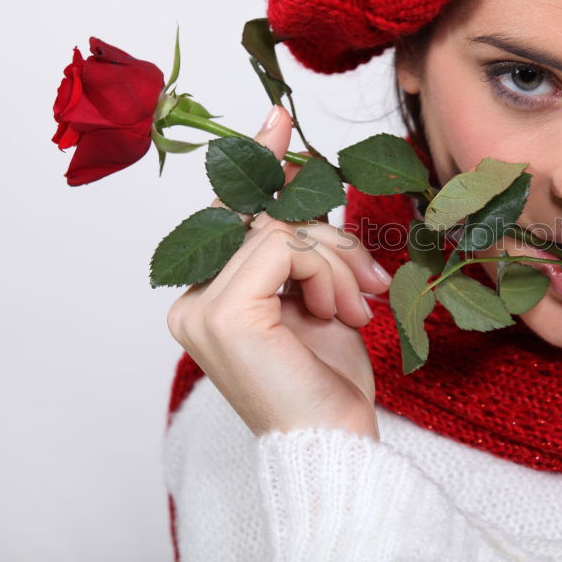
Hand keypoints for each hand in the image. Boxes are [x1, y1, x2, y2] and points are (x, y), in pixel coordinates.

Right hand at [166, 106, 391, 437]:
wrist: (336, 444)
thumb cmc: (327, 382)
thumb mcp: (320, 296)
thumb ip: (302, 245)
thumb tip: (302, 180)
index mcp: (210, 296)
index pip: (231, 212)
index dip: (257, 162)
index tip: (279, 117)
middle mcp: (191, 298)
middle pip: (263, 216)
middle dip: (327, 236)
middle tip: (370, 280)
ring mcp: (199, 306)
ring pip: (279, 227)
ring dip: (335, 262)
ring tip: (356, 309)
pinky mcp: (222, 311)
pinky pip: (283, 245)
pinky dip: (325, 272)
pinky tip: (338, 313)